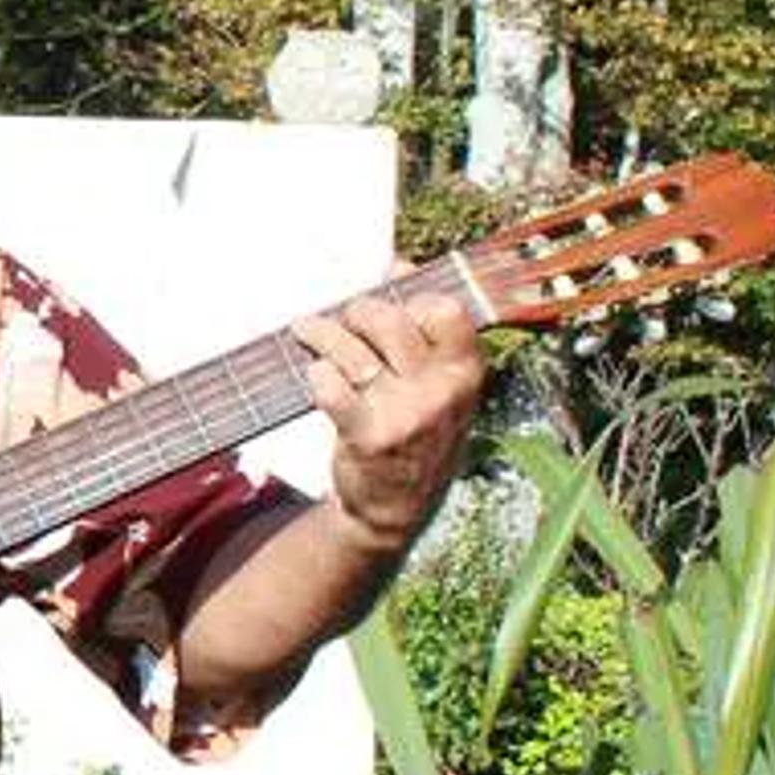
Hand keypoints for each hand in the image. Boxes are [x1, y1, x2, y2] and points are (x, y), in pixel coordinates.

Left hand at [292, 283, 485, 555]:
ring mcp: (406, 415)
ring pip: (353, 350)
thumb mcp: (438, 387)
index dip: (411, 297)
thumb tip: (397, 265)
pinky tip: (315, 376)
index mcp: (466, 373)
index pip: (445, 310)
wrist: (394, 510)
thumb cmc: (415, 433)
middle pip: (389, 321)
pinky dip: (317, 375)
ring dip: (322, 334)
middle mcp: (441, 392)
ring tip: (307, 330)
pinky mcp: (368, 436)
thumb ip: (425, 332)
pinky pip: (331, 386)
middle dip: (357, 311)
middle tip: (343, 318)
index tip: (390, 296)